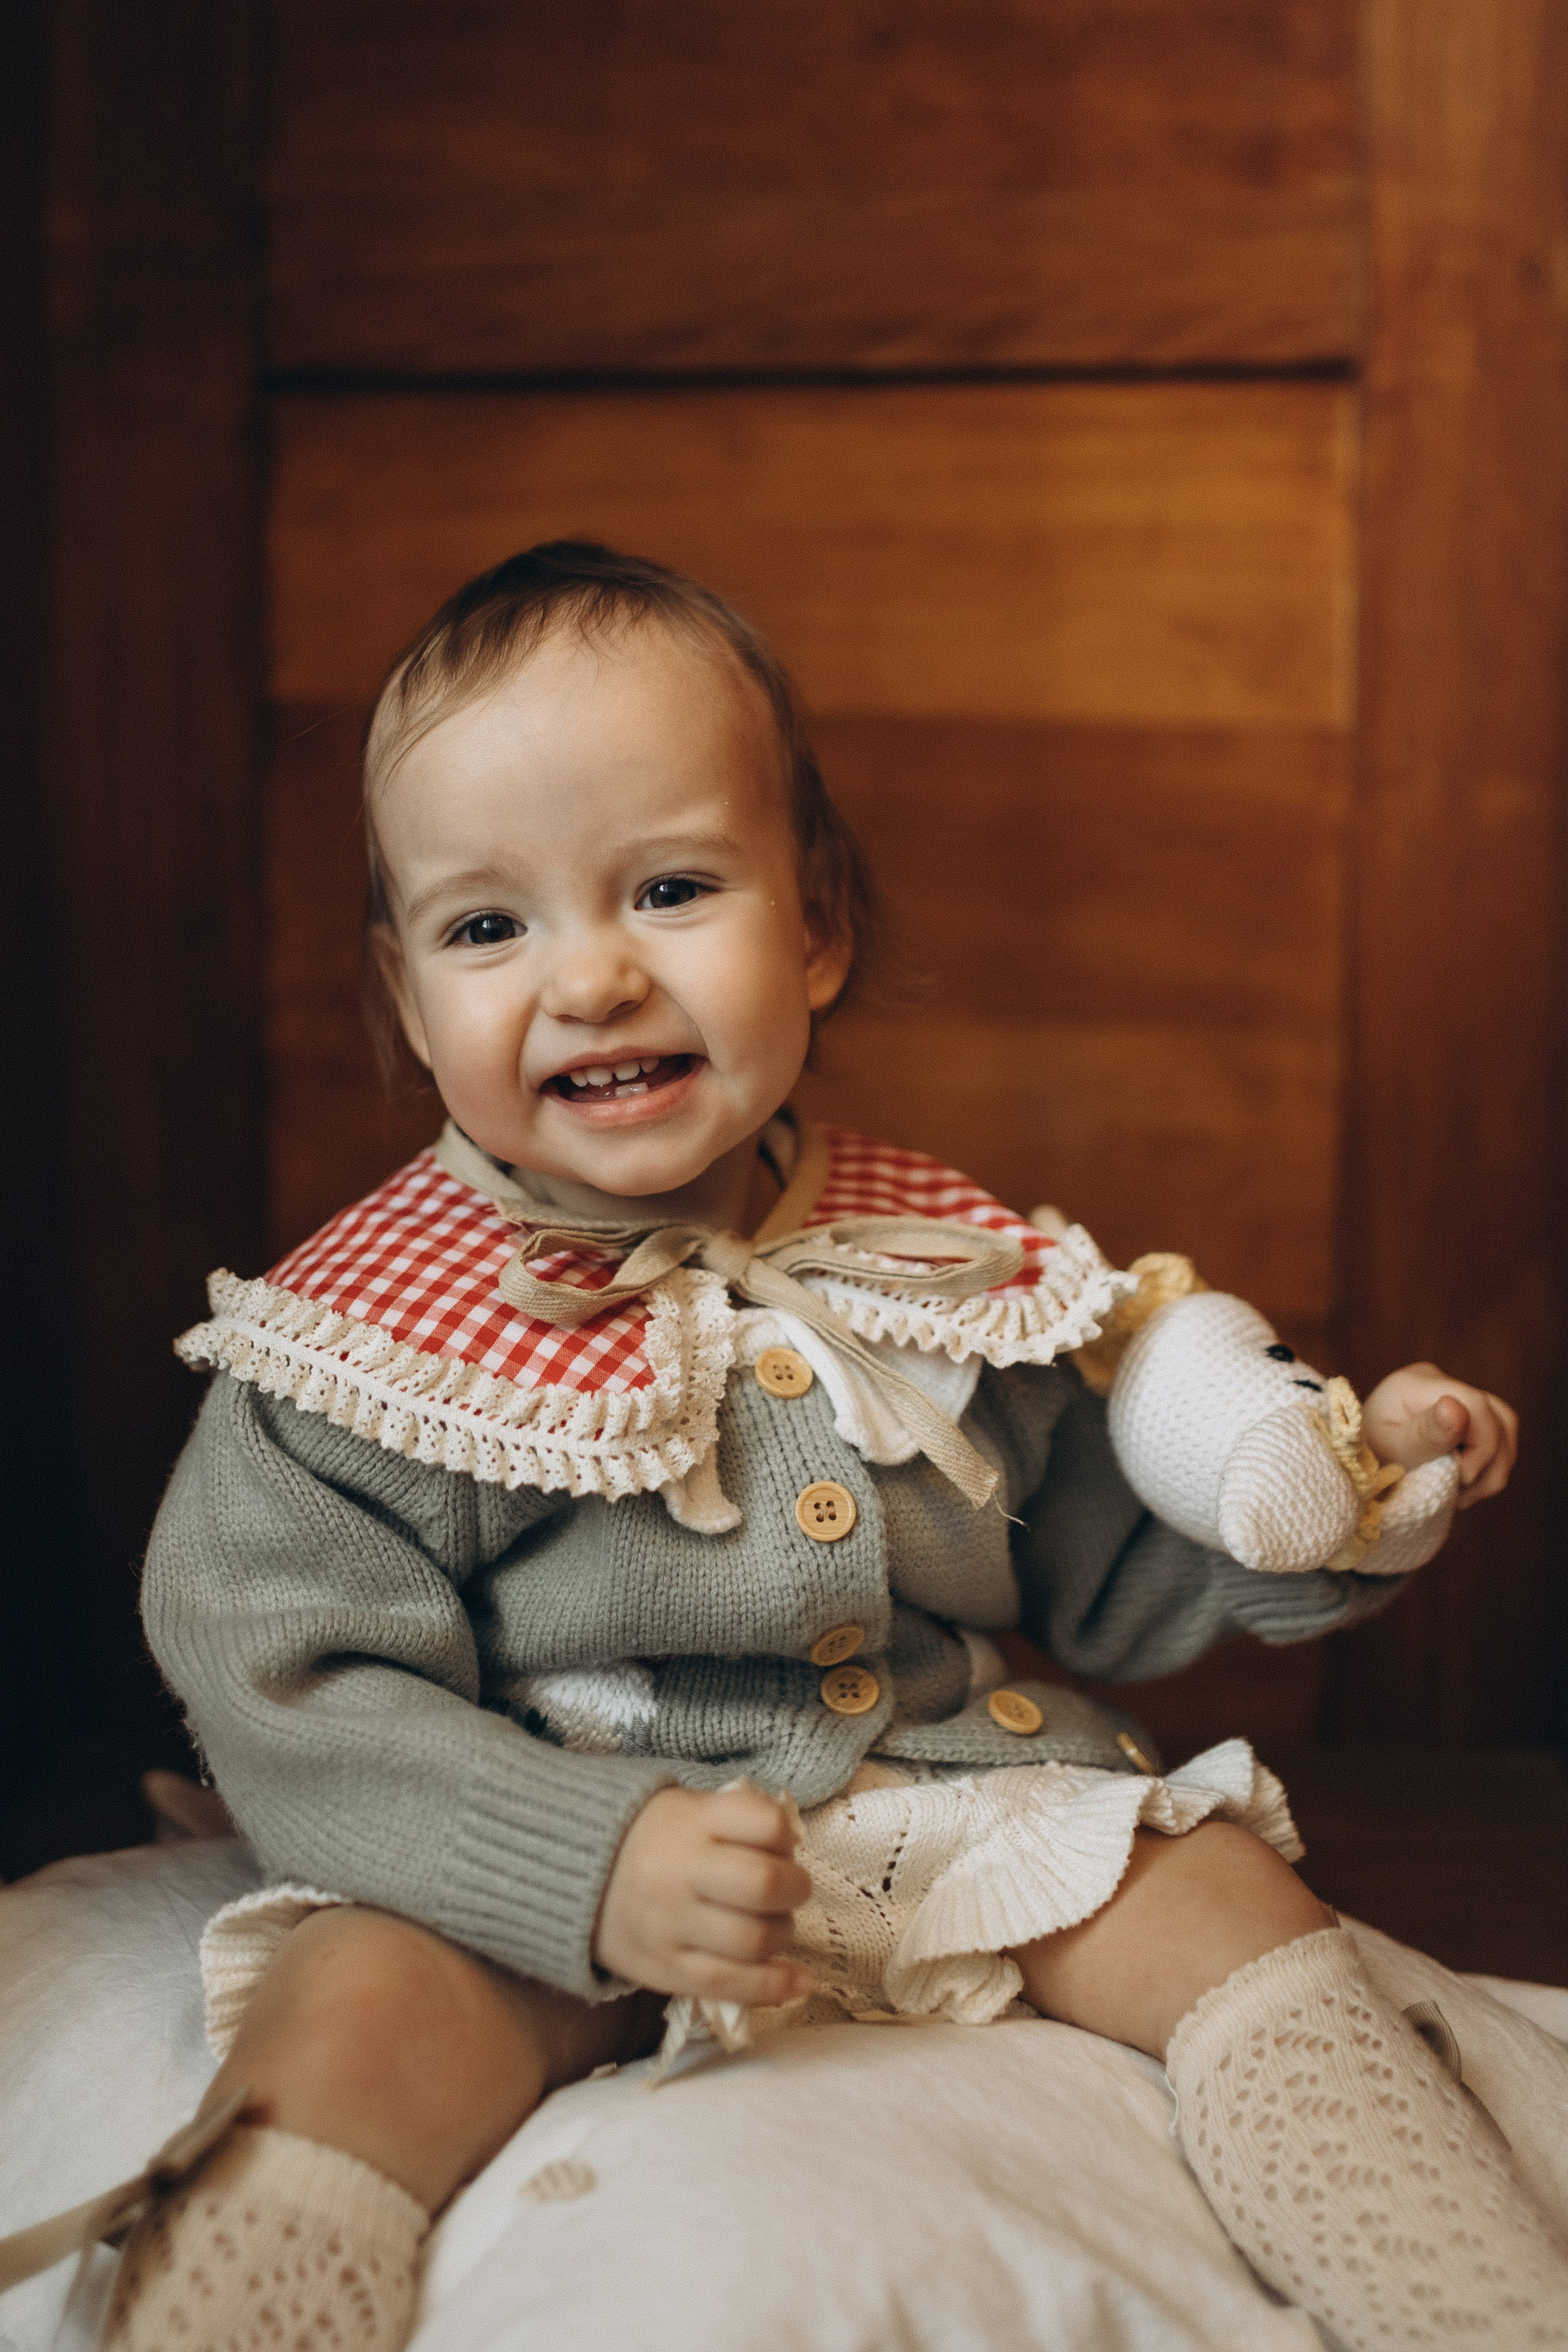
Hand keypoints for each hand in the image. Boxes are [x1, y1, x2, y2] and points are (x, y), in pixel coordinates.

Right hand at [593, 1783, 813, 2004]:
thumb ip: (737, 1821)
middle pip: (764, 1885)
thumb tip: (793, 1851)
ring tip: (776, 1925)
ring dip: (782, 1934)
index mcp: (691, 1820)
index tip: (782, 1845)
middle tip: (791, 1888)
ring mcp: (671, 1924)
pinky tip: (800, 1982)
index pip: (765, 1823)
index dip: (786, 1837)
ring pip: (753, 1940)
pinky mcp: (665, 1969)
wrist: (574, 1874)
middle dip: (795, 1889)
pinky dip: (774, 1985)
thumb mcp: (688, 1808)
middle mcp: (681, 1870)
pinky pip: (728, 1984)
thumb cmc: (652, 1838)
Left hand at [1361, 1362, 1517, 1507]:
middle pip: (1497, 1418)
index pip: (1476, 1405)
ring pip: (1504, 1430)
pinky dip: (1487, 1469)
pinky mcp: (1464, 1419)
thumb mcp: (1389, 1450)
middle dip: (1486, 1463)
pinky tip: (1462, 1484)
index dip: (1481, 1448)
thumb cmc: (1364, 1458)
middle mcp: (1439, 1382)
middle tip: (1456, 1491)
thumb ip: (1424, 1434)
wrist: (1351, 1464)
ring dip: (1491, 1470)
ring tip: (1458, 1491)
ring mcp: (1454, 1398)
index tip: (1459, 1479)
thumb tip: (1456, 1408)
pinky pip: (1498, 1441)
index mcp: (1416, 1383)